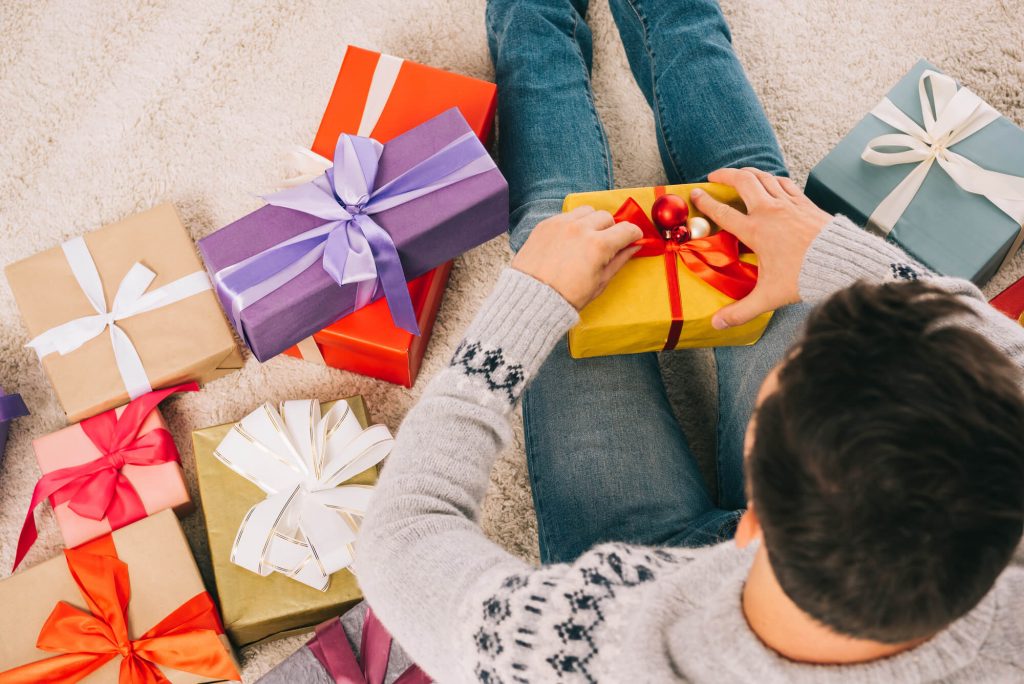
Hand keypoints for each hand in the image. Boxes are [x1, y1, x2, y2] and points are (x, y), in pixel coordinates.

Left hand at [512, 206, 642, 309]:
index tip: (633, 238)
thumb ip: (619, 260)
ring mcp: (561, 224)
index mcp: (598, 245)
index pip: (627, 229)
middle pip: (607, 217)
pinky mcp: (546, 224)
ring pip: (587, 211)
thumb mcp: (600, 282)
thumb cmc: (567, 296)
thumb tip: (634, 247)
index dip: (634, 234)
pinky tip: (570, 239)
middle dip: (611, 229)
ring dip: (592, 221)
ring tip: (587, 238)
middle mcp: (581, 229)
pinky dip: (573, 224)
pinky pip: (567, 215)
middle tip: (607, 243)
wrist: (533, 298)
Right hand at [690, 168, 832, 328]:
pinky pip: (785, 183)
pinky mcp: (805, 203)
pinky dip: (772, 179)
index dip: (705, 202)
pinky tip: (770, 181)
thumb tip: (717, 324)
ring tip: (739, 174)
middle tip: (714, 176)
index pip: (723, 212)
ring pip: (764, 177)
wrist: (841, 263)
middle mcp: (770, 211)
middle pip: (743, 181)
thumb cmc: (804, 277)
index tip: (695, 194)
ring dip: (748, 172)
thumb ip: (740, 311)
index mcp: (756, 231)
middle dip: (725, 175)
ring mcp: (789, 204)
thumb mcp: (768, 296)